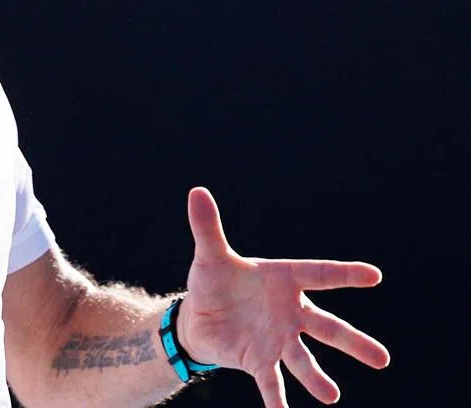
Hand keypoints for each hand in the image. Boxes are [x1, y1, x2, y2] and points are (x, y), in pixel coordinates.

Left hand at [176, 187, 390, 407]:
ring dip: (316, 378)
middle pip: (326, 327)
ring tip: (331, 397)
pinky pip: (271, 382)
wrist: (199, 316)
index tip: (373, 275)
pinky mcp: (259, 360)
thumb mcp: (210, 254)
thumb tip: (196, 191)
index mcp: (284, 280)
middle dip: (353, 342)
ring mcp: (278, 338)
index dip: (344, 274)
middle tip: (382, 359)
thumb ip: (207, 227)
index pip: (318, 274)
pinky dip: (277, 400)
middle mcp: (289, 312)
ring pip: (304, 359)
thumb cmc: (215, 281)